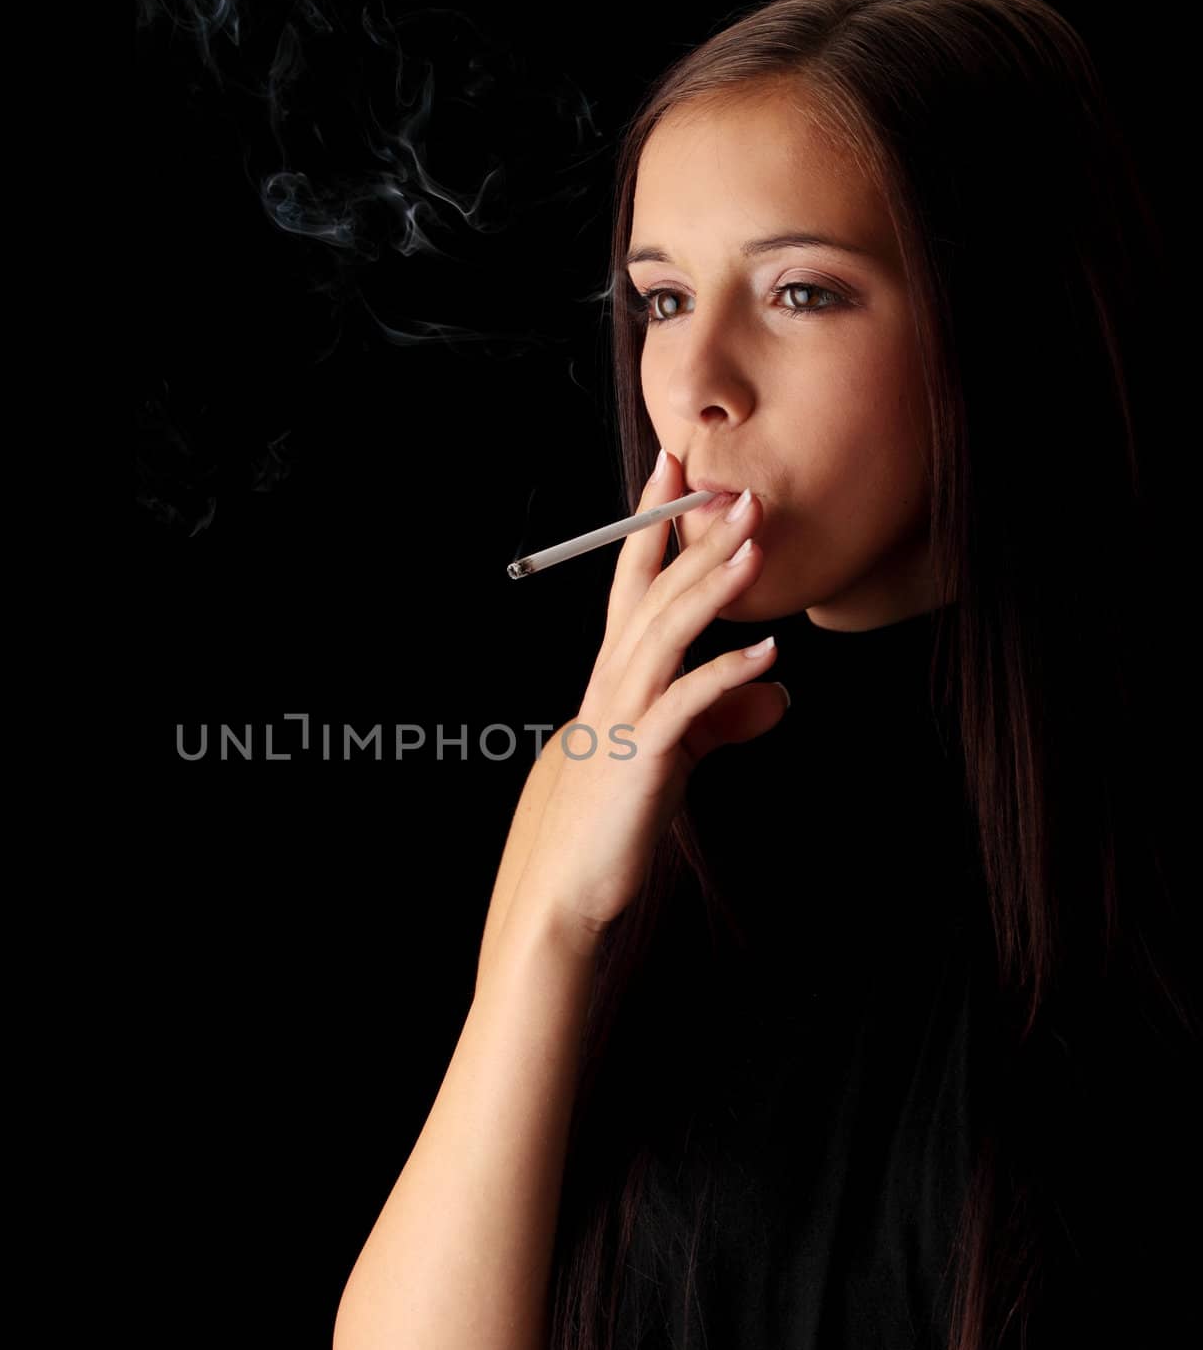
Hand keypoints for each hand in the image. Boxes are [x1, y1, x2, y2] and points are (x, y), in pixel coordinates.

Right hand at [512, 449, 786, 940]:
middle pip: (652, 593)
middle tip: (739, 488)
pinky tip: (768, 653)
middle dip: (693, 537)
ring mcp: (623, 717)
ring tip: (753, 545)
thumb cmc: (615, 815)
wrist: (571, 884)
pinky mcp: (642, 758)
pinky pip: (686, 707)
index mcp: (615, 675)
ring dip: (710, 586)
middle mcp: (612, 683)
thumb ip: (721, 718)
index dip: (651, 522)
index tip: (675, 465)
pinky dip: (726, 676)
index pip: (631, 580)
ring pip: (665, 635)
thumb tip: (778, 692)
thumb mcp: (676, 756)